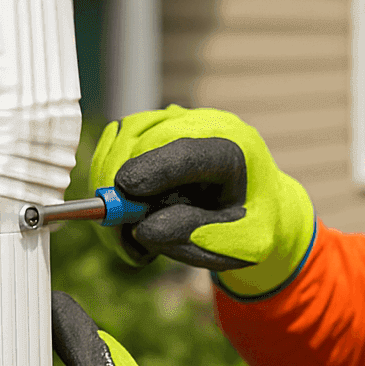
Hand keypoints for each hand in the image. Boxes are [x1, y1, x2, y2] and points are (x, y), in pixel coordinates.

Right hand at [89, 105, 315, 296]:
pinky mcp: (153, 127)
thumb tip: (143, 229)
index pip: (191, 150)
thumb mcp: (242, 244)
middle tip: (122, 237)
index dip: (156, 167)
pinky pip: (115, 145)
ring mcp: (177, 121)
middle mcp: (205, 125)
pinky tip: (127, 214)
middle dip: (123, 189)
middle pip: (147, 140)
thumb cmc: (252, 225)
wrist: (256, 204)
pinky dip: (108, 179)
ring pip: (124, 139)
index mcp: (237, 152)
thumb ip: (196, 236)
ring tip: (129, 234)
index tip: (126, 188)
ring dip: (112, 186)